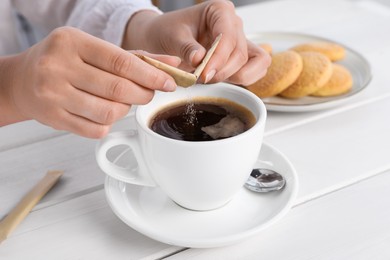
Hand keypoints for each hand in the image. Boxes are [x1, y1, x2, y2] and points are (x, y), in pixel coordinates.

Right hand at [0, 27, 179, 137]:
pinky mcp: (53, 118)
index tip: (169, 83)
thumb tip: (172, 64)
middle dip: (143, 95)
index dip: (151, 75)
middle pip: (118, 90)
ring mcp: (53, 94)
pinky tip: (103, 113)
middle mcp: (58, 66)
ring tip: (120, 102)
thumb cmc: (65, 61)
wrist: (23, 80)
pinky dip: (108, 124)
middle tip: (148, 94)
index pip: (121, 62)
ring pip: (109, 112)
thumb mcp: (94, 49)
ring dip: (124, 110)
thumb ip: (134, 57)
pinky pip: (96, 130)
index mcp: (72, 42)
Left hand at [123, 0, 270, 84]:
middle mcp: (233, 23)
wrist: (162, 37)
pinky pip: (256, 69)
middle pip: (241, 53)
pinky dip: (242, 79)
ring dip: (235, 76)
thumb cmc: (167, 32)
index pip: (229, 36)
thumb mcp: (172, 37)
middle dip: (223, 71)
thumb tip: (200, 59)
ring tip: (210, 77)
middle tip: (202, 79)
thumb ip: (186, 48)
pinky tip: (220, 78)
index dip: (219, 58)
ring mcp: (239, 39)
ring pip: (256, 62)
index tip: (204, 74)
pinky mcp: (240, 55)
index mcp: (219, 10)